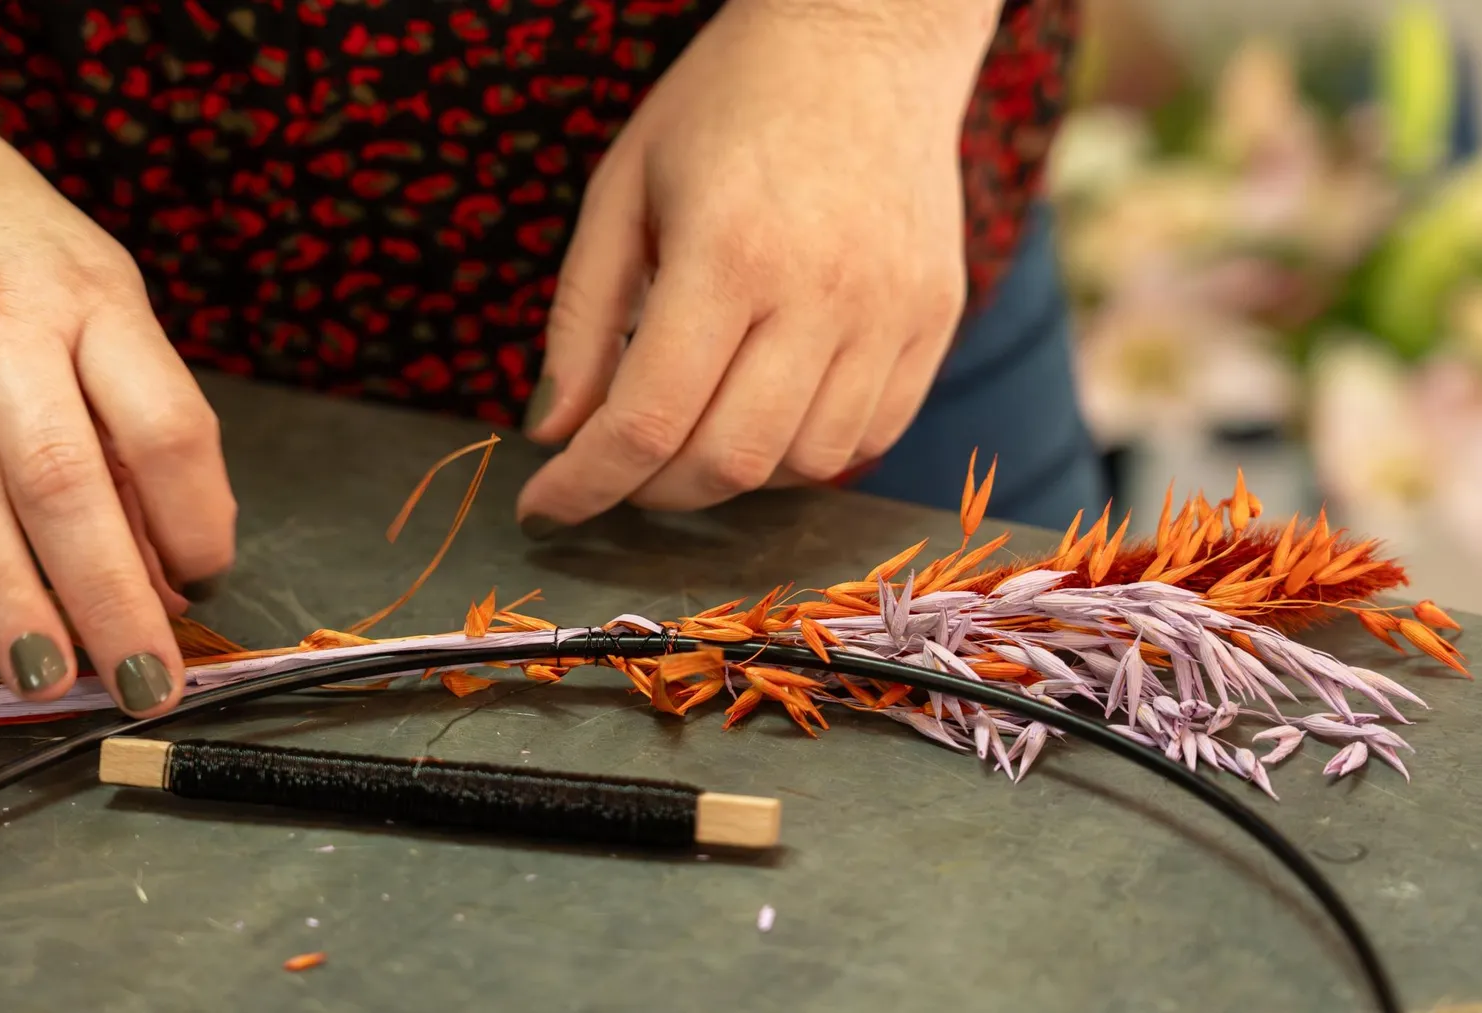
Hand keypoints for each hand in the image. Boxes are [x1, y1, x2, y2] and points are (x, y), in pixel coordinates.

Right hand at [0, 114, 236, 716]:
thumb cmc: (13, 243)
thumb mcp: (99, 304)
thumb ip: (130, 422)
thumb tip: (171, 564)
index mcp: (100, 306)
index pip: (168, 427)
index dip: (196, 518)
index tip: (204, 588)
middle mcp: (11, 320)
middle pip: (68, 475)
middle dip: (111, 594)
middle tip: (144, 686)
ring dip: (5, 589)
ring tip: (45, 676)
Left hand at [517, 0, 997, 527]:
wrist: (867, 36)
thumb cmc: (727, 103)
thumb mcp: (623, 188)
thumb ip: (582, 317)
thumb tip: (553, 431)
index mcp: (728, 250)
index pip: (649, 418)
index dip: (586, 483)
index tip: (545, 505)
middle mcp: (823, 291)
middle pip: (729, 462)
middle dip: (653, 491)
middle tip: (619, 466)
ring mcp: (893, 311)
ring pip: (804, 465)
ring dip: (731, 474)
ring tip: (694, 426)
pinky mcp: (936, 317)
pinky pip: (871, 435)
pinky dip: (805, 452)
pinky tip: (766, 409)